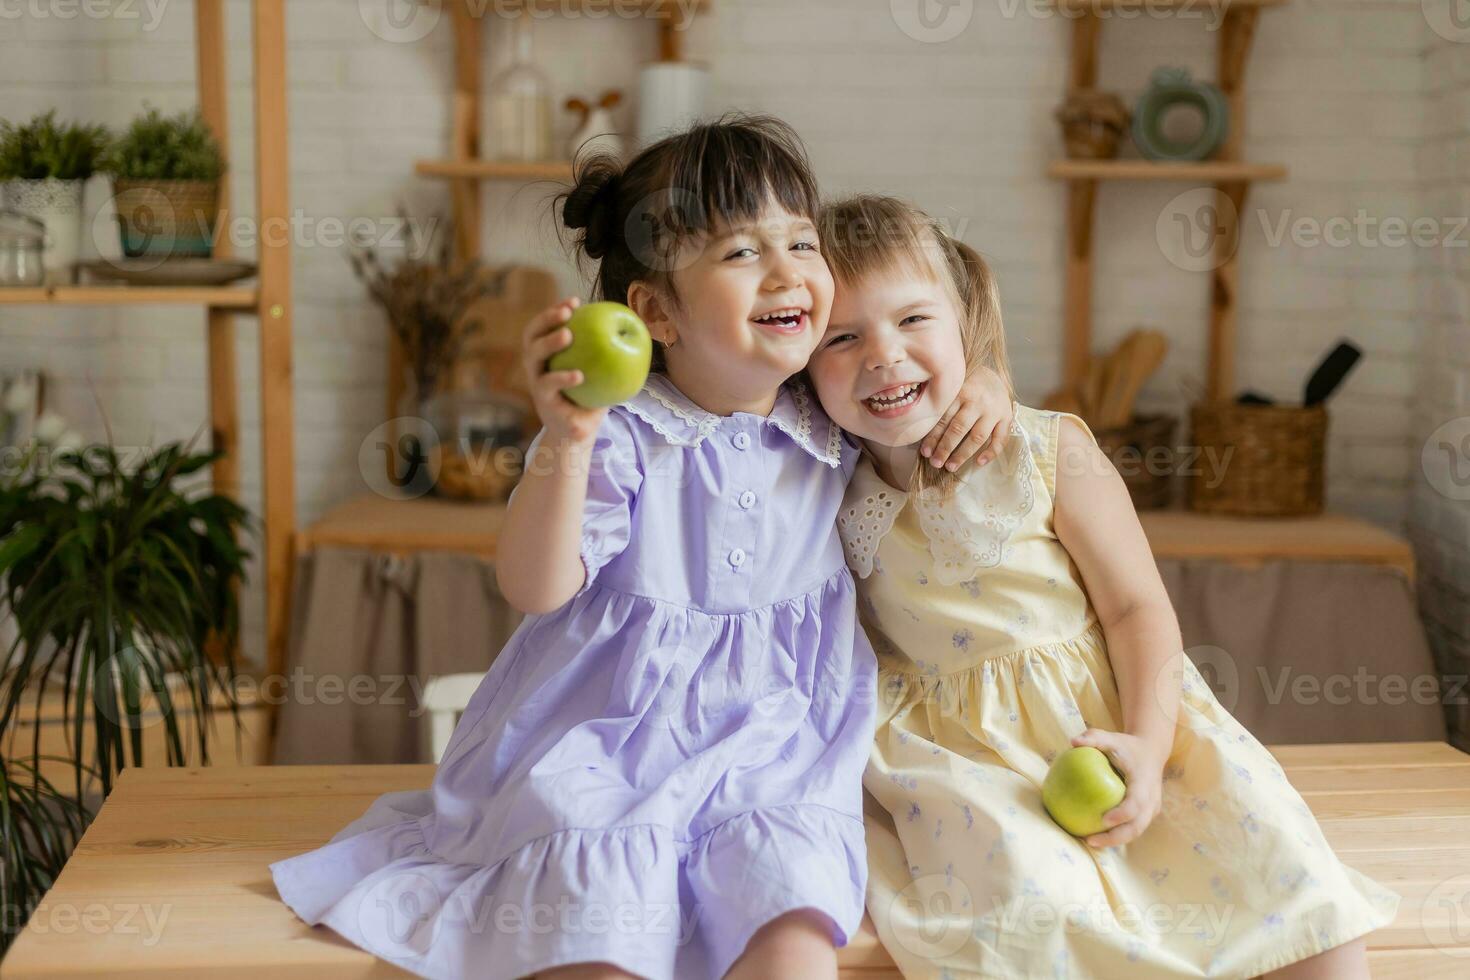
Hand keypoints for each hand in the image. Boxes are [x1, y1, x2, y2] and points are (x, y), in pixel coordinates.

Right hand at [521, 297, 606, 444]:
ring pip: (534, 359)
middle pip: (532, 337)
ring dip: (549, 343)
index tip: (574, 301)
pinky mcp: (544, 402)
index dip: (554, 311)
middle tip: (567, 314)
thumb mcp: (599, 370)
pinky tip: (579, 375)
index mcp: (546, 355)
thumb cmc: (591, 395)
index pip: (544, 327)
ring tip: (568, 335)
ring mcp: (537, 384)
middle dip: (546, 320)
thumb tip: (635, 325)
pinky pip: (549, 387)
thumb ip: (608, 349)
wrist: (579, 430)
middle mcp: (536, 366)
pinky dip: (562, 378)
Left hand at [921, 365, 1012, 470]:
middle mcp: (978, 402)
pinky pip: (1001, 438)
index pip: (944, 418)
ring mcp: (994, 411)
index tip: (925, 452)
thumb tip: (919, 427)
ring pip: (978, 436)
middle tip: (936, 463)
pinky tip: (980, 463)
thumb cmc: (966, 384)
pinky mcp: (1006, 417)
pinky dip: (991, 452)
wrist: (993, 374)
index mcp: (960, 392)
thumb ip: (941, 404)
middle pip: (959, 429)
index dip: (933, 437)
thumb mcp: (953, 387)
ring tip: (951, 467)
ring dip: (963, 454)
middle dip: (945, 448)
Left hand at [1069, 727, 1167, 848]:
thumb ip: (1094, 737)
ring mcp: (1152, 809)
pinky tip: (1096, 835)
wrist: (1152, 751)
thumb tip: (1072, 741)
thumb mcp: (1112, 738)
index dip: (1121, 815)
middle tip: (1090, 841)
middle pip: (1137, 826)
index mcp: (1144, 783)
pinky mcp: (1148, 814)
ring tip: (1090, 842)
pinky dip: (1118, 834)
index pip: (1135, 803)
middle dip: (1115, 838)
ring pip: (1136, 831)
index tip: (1102, 819)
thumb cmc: (1127, 746)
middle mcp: (1151, 799)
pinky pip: (1134, 828)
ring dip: (1115, 840)